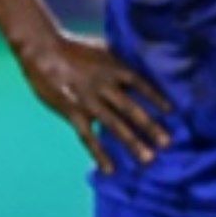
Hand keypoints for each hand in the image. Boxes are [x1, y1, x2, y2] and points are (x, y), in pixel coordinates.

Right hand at [17, 32, 170, 173]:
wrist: (43, 51)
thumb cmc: (74, 47)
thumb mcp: (104, 46)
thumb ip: (121, 59)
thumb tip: (142, 59)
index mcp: (115, 69)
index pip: (142, 85)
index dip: (157, 99)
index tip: (173, 112)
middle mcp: (106, 87)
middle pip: (132, 109)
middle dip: (150, 127)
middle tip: (167, 143)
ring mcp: (89, 102)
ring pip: (114, 126)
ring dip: (132, 143)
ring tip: (148, 159)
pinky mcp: (73, 113)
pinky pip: (88, 137)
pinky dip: (100, 154)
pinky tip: (110, 169)